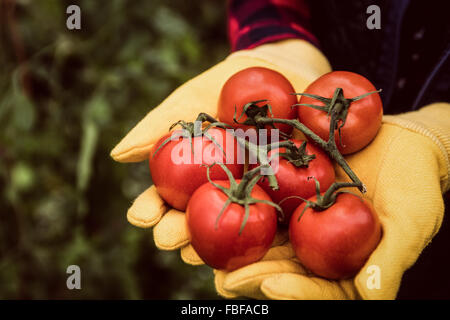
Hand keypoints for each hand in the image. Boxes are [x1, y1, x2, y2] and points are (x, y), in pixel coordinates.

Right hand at [110, 39, 330, 266]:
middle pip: (197, 220)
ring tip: (199, 253)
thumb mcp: (189, 102)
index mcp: (193, 179)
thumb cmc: (224, 87)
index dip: (152, 210)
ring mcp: (256, 196)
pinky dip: (268, 228)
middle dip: (180, 232)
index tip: (140, 216)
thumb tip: (118, 155)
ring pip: (235, 226)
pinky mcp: (292, 194)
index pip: (167, 201)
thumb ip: (157, 128)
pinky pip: (280, 215)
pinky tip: (255, 241)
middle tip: (168, 238)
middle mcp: (222, 193)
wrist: (275, 74)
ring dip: (215, 243)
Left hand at [214, 103, 449, 298]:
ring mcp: (294, 214)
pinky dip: (237, 197)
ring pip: (260, 233)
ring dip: (232, 243)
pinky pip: (259, 192)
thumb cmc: (415, 184)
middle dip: (250, 273)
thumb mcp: (410, 221)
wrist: (402, 140)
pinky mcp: (284, 184)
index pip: (314, 287)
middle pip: (278, 265)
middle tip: (223, 278)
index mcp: (339, 263)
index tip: (271, 286)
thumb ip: (390, 258)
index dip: (294, 291)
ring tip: (201, 250)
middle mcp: (310, 244)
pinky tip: (214, 197)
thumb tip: (372, 297)